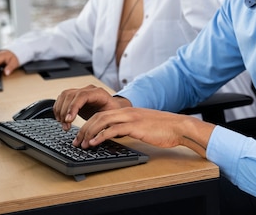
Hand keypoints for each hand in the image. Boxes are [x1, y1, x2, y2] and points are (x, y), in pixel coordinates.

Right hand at [53, 85, 130, 130]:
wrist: (113, 108)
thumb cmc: (114, 113)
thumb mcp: (113, 117)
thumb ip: (104, 122)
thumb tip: (97, 133)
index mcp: (99, 93)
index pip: (82, 95)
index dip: (73, 107)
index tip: (69, 119)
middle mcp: (88, 90)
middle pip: (70, 95)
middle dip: (65, 112)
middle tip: (66, 126)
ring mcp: (81, 92)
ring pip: (64, 96)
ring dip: (60, 111)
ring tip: (64, 125)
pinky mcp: (75, 96)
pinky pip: (62, 99)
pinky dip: (59, 109)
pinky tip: (61, 119)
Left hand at [73, 107, 213, 157]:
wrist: (178, 126)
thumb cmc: (163, 128)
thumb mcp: (142, 126)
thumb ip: (128, 127)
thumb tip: (116, 136)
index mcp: (127, 111)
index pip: (101, 114)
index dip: (88, 125)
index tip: (81, 136)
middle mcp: (126, 112)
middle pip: (98, 117)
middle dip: (84, 129)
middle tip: (77, 142)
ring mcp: (130, 118)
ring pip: (102, 121)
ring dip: (89, 133)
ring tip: (82, 144)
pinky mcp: (134, 126)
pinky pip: (112, 130)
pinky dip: (100, 136)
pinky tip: (94, 143)